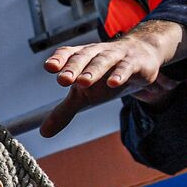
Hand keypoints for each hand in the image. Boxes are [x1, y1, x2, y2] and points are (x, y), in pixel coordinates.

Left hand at [40, 21, 185, 137]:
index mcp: (81, 57)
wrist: (142, 57)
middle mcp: (96, 53)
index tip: (49, 67)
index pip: (67, 54)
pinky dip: (120, 74)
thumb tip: (44, 132)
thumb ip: (64, 110)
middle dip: (72, 68)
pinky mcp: (134, 62)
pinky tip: (113, 83)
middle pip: (82, 58)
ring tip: (83, 82)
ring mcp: (116, 56)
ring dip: (92, 71)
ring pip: (103, 61)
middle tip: (62, 80)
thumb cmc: (105, 75)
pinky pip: (126, 67)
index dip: (59, 59)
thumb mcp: (84, 94)